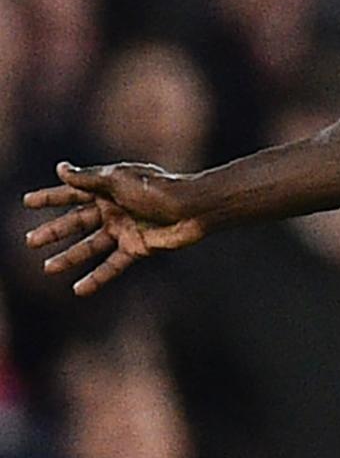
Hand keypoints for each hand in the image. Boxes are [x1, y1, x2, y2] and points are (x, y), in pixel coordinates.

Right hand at [22, 162, 209, 294]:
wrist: (193, 208)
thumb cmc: (157, 188)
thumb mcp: (118, 179)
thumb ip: (88, 178)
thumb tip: (60, 168)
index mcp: (107, 188)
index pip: (72, 192)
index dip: (50, 197)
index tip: (27, 202)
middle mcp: (114, 209)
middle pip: (77, 222)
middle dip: (54, 231)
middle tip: (30, 241)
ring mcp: (124, 229)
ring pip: (90, 246)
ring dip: (69, 257)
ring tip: (47, 268)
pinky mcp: (137, 247)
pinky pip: (112, 265)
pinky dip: (96, 278)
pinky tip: (78, 289)